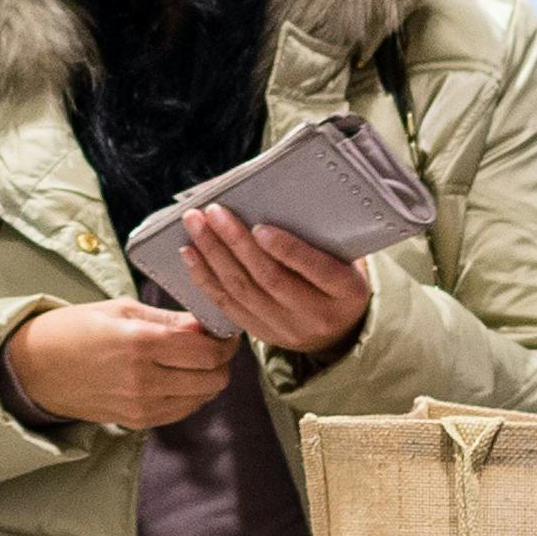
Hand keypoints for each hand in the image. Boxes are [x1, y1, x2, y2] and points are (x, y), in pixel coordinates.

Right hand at [0, 298, 236, 432]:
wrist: (36, 368)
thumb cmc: (74, 330)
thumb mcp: (121, 309)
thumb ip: (169, 318)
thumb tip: (208, 323)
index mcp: (140, 343)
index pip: (208, 350)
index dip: (225, 339)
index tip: (223, 329)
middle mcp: (144, 380)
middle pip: (214, 378)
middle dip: (221, 359)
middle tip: (212, 343)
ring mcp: (142, 406)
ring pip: (203, 397)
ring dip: (208, 377)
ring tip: (193, 359)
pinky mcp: (138, 421)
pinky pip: (183, 410)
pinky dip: (191, 394)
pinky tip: (178, 376)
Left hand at [178, 204, 373, 357]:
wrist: (339, 332)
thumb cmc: (339, 278)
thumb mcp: (347, 258)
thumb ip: (320, 238)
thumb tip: (274, 201)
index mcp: (347, 291)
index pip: (317, 270)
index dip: (287, 250)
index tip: (260, 227)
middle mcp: (316, 315)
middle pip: (270, 279)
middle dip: (237, 243)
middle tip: (214, 212)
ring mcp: (287, 330)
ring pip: (243, 291)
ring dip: (214, 255)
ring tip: (195, 225)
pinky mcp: (262, 334)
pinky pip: (228, 306)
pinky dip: (205, 278)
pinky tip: (189, 254)